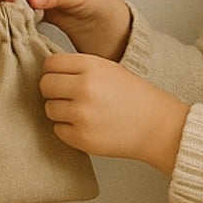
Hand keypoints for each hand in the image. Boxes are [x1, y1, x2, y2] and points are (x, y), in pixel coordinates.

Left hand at [39, 53, 188, 174]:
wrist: (157, 126)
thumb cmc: (133, 96)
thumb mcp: (108, 69)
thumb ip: (78, 67)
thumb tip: (48, 71)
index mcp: (91, 67)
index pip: (50, 64)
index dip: (53, 71)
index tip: (60, 78)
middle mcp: (84, 88)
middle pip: (45, 85)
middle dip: (53, 91)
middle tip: (68, 96)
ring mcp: (82, 114)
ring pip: (49, 109)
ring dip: (61, 111)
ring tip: (82, 112)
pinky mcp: (82, 138)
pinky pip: (58, 130)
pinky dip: (68, 130)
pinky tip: (87, 126)